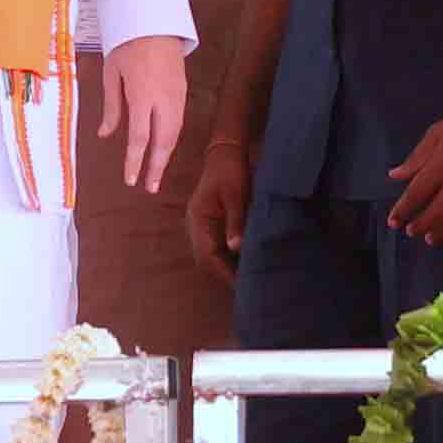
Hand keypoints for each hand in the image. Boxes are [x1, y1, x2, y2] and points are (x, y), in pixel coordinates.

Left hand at [101, 34, 190, 191]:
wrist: (154, 21)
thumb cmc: (127, 45)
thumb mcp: (111, 74)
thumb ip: (111, 107)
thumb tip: (105, 135)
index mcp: (142, 95)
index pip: (139, 138)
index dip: (135, 162)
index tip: (131, 180)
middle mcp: (163, 99)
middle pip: (163, 141)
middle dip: (157, 166)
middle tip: (149, 187)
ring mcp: (176, 96)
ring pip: (174, 133)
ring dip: (165, 155)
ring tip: (156, 172)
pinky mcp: (182, 91)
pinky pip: (178, 121)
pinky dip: (171, 138)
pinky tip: (163, 147)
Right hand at [184, 140, 253, 282]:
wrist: (226, 152)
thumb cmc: (231, 171)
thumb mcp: (236, 195)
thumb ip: (236, 221)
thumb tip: (236, 249)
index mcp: (198, 219)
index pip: (208, 255)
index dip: (225, 272)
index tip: (243, 286)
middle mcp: (194, 226)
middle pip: (206, 260)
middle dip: (225, 275)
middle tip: (248, 289)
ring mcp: (200, 226)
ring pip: (209, 256)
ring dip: (225, 268)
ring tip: (247, 280)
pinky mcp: (209, 225)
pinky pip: (214, 248)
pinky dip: (226, 259)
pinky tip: (242, 263)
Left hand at [387, 95, 442, 244]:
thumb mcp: (436, 134)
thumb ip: (416, 158)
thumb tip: (394, 176)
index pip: (416, 194)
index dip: (402, 211)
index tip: (393, 222)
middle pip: (437, 213)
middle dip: (421, 226)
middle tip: (412, 232)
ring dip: (442, 232)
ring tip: (431, 238)